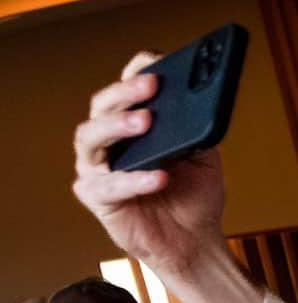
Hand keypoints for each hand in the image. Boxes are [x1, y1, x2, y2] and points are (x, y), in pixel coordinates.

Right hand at [71, 54, 229, 277]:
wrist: (195, 240)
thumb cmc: (193, 195)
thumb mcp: (202, 154)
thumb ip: (196, 128)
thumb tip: (199, 99)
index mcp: (131, 126)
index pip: (124, 89)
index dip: (135, 71)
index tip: (155, 62)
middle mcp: (108, 142)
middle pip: (102, 106)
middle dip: (125, 92)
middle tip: (150, 86)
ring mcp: (98, 169)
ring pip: (90, 138)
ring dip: (116, 126)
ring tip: (144, 122)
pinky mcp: (98, 199)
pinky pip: (110, 186)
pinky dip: (134, 180)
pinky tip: (159, 176)